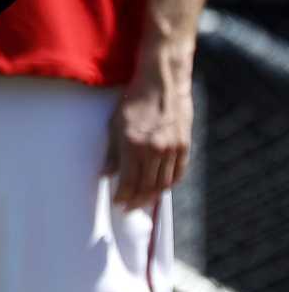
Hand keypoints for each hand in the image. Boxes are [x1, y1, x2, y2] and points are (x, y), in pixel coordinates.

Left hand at [105, 55, 193, 210]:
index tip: (118, 203)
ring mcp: (172, 149)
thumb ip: (113, 152)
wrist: (161, 83)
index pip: (129, 181)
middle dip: (137, 200)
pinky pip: (178, 173)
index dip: (124, 195)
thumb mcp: (115, 124)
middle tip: (129, 208)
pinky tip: (161, 188)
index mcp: (133, 145)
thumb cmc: (133, 102)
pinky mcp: (184, 146)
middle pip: (147, 186)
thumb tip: (107, 174)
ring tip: (143, 202)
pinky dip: (169, 184)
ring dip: (153, 196)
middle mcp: (154, 150)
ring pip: (163, 183)